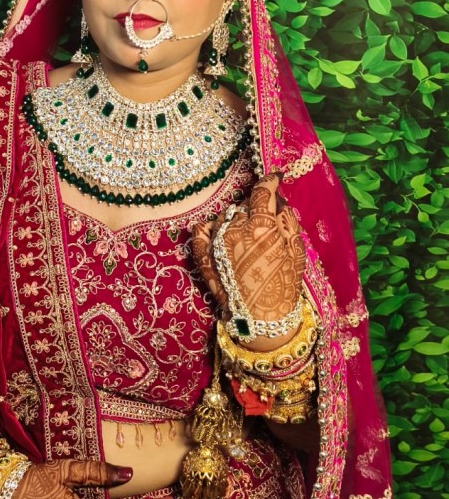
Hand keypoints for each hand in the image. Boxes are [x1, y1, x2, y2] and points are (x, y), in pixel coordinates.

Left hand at [192, 173, 305, 339]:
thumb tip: (278, 199)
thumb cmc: (284, 285)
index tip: (275, 179)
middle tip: (265, 223)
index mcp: (261, 226)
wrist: (261, 320)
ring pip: (226, 216)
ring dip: (237, 220)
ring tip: (247, 238)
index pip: (262, 191)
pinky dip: (211, 227)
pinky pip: (202, 229)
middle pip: (244, 204)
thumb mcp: (295, 250)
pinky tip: (221, 234)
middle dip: (255, 209)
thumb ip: (287, 219)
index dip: (270, 181)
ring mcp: (215, 241)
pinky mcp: (203, 254)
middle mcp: (235, 228)